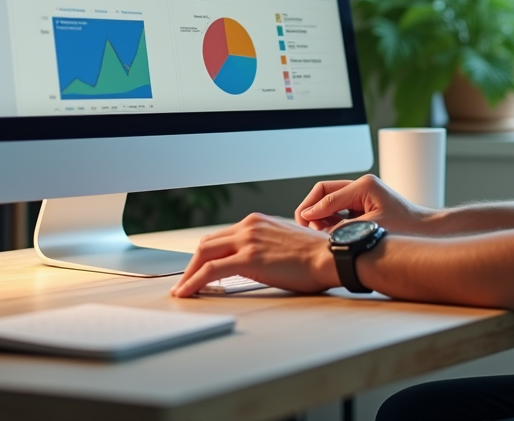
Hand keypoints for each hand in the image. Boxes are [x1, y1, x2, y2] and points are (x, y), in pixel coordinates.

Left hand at [170, 213, 336, 297]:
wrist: (331, 257)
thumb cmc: (316, 255)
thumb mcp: (285, 243)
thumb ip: (266, 247)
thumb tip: (257, 262)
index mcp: (258, 222)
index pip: (221, 237)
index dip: (206, 254)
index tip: (199, 268)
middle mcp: (249, 226)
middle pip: (207, 243)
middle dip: (192, 264)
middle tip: (185, 281)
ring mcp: (248, 241)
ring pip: (204, 254)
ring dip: (189, 273)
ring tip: (183, 290)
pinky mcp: (248, 259)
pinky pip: (210, 270)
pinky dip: (193, 281)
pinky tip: (187, 292)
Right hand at [295, 173, 432, 233]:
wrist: (424, 230)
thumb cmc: (406, 227)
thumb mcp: (371, 227)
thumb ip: (343, 228)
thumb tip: (320, 231)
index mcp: (364, 185)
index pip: (327, 194)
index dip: (312, 210)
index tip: (302, 222)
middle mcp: (361, 186)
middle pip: (324, 192)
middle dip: (312, 208)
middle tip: (304, 225)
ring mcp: (361, 194)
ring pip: (329, 201)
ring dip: (320, 215)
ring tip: (316, 232)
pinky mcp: (362, 205)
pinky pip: (338, 209)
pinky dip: (329, 219)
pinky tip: (327, 232)